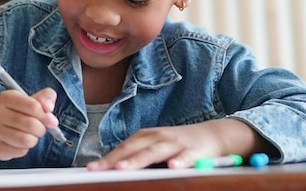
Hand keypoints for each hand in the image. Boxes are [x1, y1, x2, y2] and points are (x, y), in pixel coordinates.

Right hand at [0, 88, 59, 160]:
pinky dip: (24, 149)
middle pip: (31, 124)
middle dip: (41, 129)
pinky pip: (20, 151)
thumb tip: (49, 107)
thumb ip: (45, 98)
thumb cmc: (15, 113)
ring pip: (27, 140)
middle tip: (38, 129)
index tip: (51, 120)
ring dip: (34, 140)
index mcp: (6, 97)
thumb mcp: (28, 100)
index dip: (46, 115)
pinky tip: (17, 143)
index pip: (33, 106)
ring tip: (29, 136)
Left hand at [86, 119, 258, 170]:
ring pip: (155, 152)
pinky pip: (187, 156)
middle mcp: (159, 137)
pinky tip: (173, 166)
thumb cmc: (179, 144)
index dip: (108, 158)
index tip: (91, 169)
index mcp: (147, 137)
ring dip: (139, 160)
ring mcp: (177, 143)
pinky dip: (181, 160)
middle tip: (99, 169)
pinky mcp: (196, 151)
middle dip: (116, 159)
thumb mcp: (156, 147)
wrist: (214, 135)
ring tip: (124, 168)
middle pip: (135, 148)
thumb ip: (139, 156)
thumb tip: (114, 168)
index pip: (124, 147)